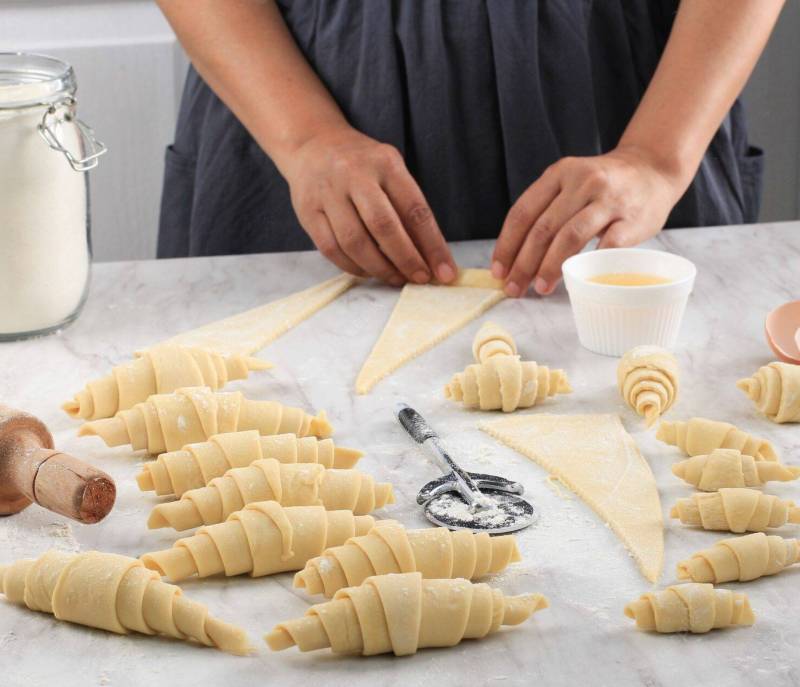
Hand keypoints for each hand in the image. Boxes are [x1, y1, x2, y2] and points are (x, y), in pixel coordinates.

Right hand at [283, 126, 456, 284]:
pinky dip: (353, 267)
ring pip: (355, 242)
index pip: (414, 209)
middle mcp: (355, 175)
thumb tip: (430, 256)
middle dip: (406, 260)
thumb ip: (408, 209)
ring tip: (396, 278)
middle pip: (384, 227)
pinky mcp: (308, 211)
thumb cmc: (362, 165)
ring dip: (380, 268)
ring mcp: (328, 193)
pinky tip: (368, 272)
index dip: (432, 246)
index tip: (445, 272)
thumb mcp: (390, 172)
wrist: (312, 143)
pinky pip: (331, 249)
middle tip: (420, 279)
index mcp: (385, 164)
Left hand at [491, 146, 685, 296]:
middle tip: (514, 288)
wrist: (654, 168)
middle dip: (523, 263)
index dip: (507, 245)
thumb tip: (515, 258)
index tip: (498, 271)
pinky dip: (589, 264)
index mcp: (559, 173)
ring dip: (550, 267)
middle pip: (543, 228)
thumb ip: (546, 211)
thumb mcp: (570, 183)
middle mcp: (582, 182)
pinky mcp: (632, 219)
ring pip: (570, 237)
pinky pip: (607, 245)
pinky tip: (577, 279)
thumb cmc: (603, 186)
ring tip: (540, 288)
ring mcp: (608, 200)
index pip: (523, 213)